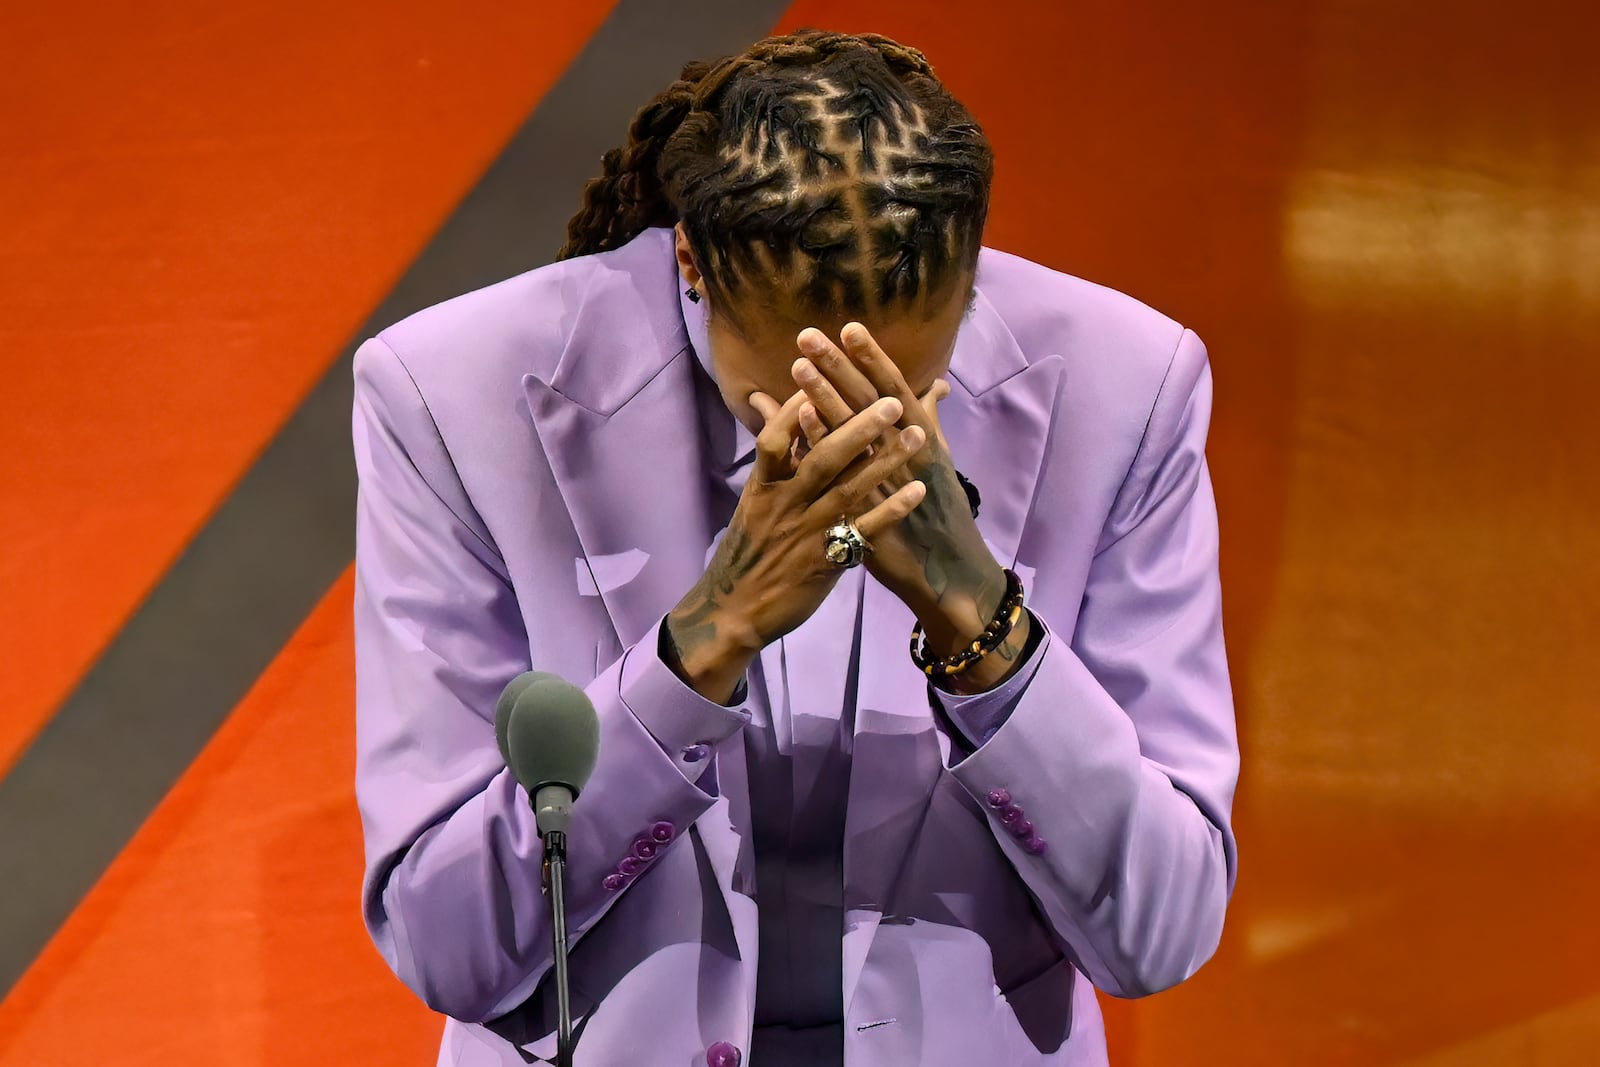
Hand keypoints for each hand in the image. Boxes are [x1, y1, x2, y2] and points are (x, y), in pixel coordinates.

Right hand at [664, 388, 926, 702]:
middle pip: (822, 458)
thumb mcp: (754, 501)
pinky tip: (917, 492)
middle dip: (857, 427)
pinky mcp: (824, 561)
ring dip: (884, 461)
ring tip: (917, 435)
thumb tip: (771, 406)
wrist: (734, 612)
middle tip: (890, 402)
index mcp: (762, 487)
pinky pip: (862, 531)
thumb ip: (773, 457)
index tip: (820, 377)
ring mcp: (805, 533)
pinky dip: (890, 510)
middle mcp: (784, 505)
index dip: (796, 408)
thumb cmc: (749, 552)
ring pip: (848, 490)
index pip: (774, 439)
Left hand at [787, 323, 1030, 691]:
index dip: (873, 360)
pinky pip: (847, 474)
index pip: (897, 392)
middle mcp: (911, 456)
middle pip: (873, 403)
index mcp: (924, 443)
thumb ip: (931, 425)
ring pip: (859, 435)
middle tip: (809, 334)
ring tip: (798, 366)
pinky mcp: (877, 513)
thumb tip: (935, 386)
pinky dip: (826, 449)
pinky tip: (803, 427)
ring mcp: (892, 485)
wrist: (951, 579)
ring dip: (828, 398)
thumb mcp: (939, 467)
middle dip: (842, 366)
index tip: (849, 327)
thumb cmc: (942, 521)